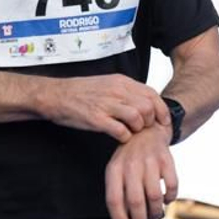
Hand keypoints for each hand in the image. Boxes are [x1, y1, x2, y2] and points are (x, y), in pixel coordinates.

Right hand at [40, 74, 168, 142]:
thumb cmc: (81, 92)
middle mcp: (116, 91)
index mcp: (121, 82)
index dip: (161, 110)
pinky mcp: (96, 119)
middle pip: (147, 107)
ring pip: (137, 118)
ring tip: (131, 132)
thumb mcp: (107, 83)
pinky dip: (124, 137)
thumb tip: (145, 102)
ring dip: (138, 129)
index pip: (151, 94)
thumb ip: (126, 91)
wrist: (55, 95)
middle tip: (144, 129)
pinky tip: (119, 137)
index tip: (163, 121)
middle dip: (150, 121)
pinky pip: (121, 131)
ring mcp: (106, 105)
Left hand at [103, 124, 177, 218]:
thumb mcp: (116, 170)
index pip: (114, 199)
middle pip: (136, 201)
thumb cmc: (128, 158)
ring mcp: (150, 162)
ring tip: (154, 217)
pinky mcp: (167, 160)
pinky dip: (170, 198)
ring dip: (155, 212)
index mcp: (115, 169)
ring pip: (154, 196)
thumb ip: (118, 192)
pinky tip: (166, 200)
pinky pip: (172, 186)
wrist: (146, 129)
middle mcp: (131, 165)